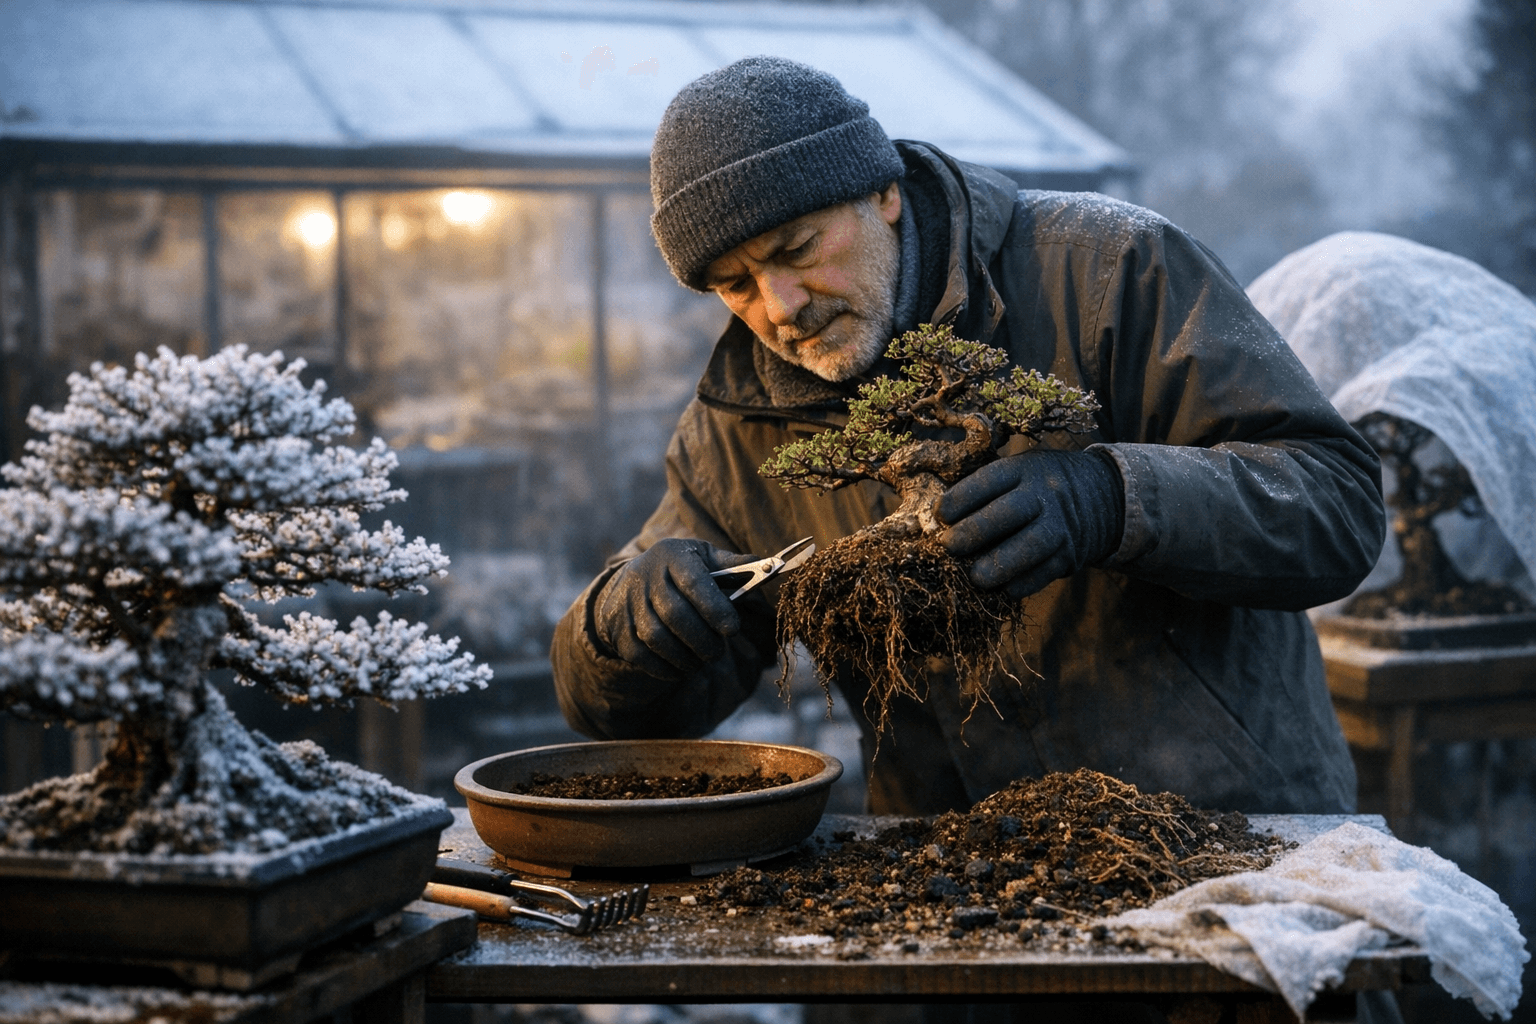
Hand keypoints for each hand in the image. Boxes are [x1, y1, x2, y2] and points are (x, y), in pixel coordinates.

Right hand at [595, 538, 758, 679]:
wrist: (629, 582)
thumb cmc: (680, 570)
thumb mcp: (704, 558)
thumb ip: (735, 566)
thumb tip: (773, 567)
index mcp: (673, 556)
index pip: (693, 582)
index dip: (714, 608)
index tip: (732, 629)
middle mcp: (645, 577)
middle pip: (675, 614)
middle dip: (702, 639)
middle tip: (718, 650)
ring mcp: (628, 604)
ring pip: (657, 638)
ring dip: (685, 657)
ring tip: (702, 660)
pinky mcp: (618, 629)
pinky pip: (641, 655)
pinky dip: (665, 668)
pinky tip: (682, 667)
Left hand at [937, 449, 1123, 599]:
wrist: (1102, 496)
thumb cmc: (1040, 485)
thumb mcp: (1019, 472)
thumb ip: (986, 492)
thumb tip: (939, 521)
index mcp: (1025, 469)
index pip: (989, 481)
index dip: (960, 499)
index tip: (940, 515)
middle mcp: (1045, 495)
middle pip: (1008, 513)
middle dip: (974, 532)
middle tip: (950, 547)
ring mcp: (1061, 525)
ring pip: (1031, 546)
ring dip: (999, 564)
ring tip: (975, 577)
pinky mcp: (1071, 554)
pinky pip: (1045, 572)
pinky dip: (1023, 584)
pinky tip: (1003, 589)